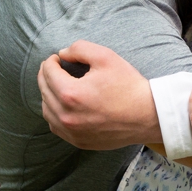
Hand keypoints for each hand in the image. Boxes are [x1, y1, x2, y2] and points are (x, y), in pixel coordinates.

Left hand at [38, 40, 160, 149]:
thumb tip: (62, 54)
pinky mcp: (78, 141)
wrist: (147, 115)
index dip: (51, 61)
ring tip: (58, 85)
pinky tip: (63, 105)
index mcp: (70, 94)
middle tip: (54, 67)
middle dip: (47, 75)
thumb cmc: (128, 85)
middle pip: (44, 91)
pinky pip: (56, 127)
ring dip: (48, 94)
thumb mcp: (106, 56)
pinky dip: (54, 114)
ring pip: (46, 111)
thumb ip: (79, 49)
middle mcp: (66, 116)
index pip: (48, 72)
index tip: (58, 58)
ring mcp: (72, 132)